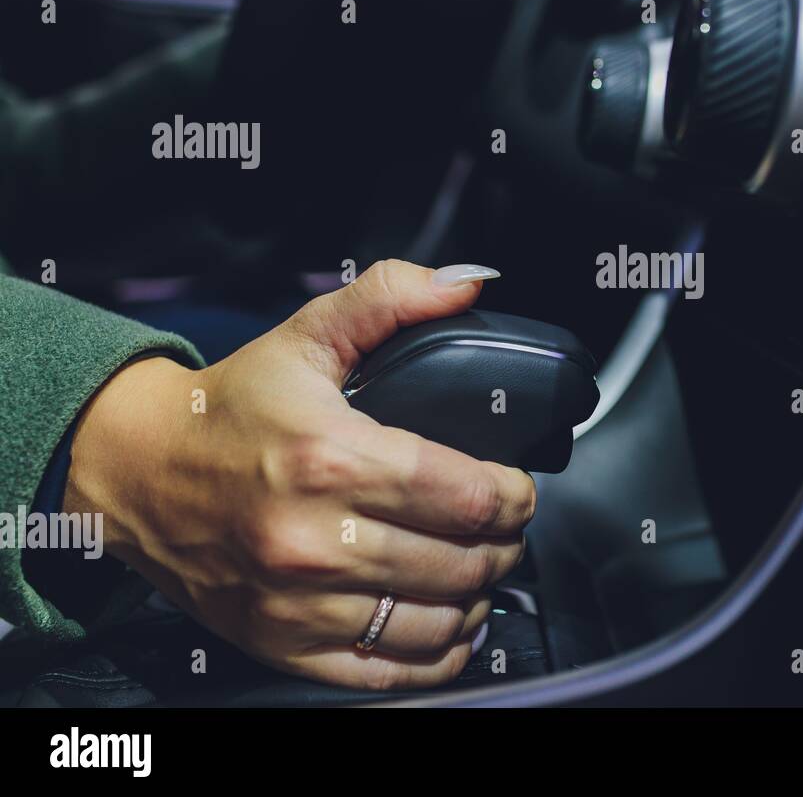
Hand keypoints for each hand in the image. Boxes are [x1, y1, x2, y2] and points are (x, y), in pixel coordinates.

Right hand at [66, 261, 533, 690]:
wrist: (136, 472)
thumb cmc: (229, 409)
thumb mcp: (308, 335)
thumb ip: (392, 298)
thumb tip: (467, 283)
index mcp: (331, 457)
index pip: (466, 495)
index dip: (513, 495)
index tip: (516, 488)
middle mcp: (315, 538)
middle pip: (461, 561)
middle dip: (504, 543)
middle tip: (504, 527)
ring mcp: (298, 600)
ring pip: (436, 619)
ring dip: (479, 597)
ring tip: (481, 570)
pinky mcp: (283, 642)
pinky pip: (387, 669)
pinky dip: (436, 653)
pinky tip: (450, 625)